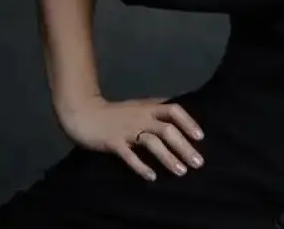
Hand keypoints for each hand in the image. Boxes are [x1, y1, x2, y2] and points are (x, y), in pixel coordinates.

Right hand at [57, 95, 204, 180]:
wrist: (83, 113)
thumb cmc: (114, 113)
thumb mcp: (138, 107)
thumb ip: (156, 110)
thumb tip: (178, 115)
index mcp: (148, 108)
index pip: (174, 110)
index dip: (188, 122)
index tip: (200, 137)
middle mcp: (141, 117)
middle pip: (167, 130)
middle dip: (184, 147)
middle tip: (198, 162)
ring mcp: (127, 130)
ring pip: (151, 143)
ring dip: (168, 157)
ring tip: (181, 171)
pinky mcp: (113, 142)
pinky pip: (129, 155)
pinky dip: (141, 166)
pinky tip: (152, 176)